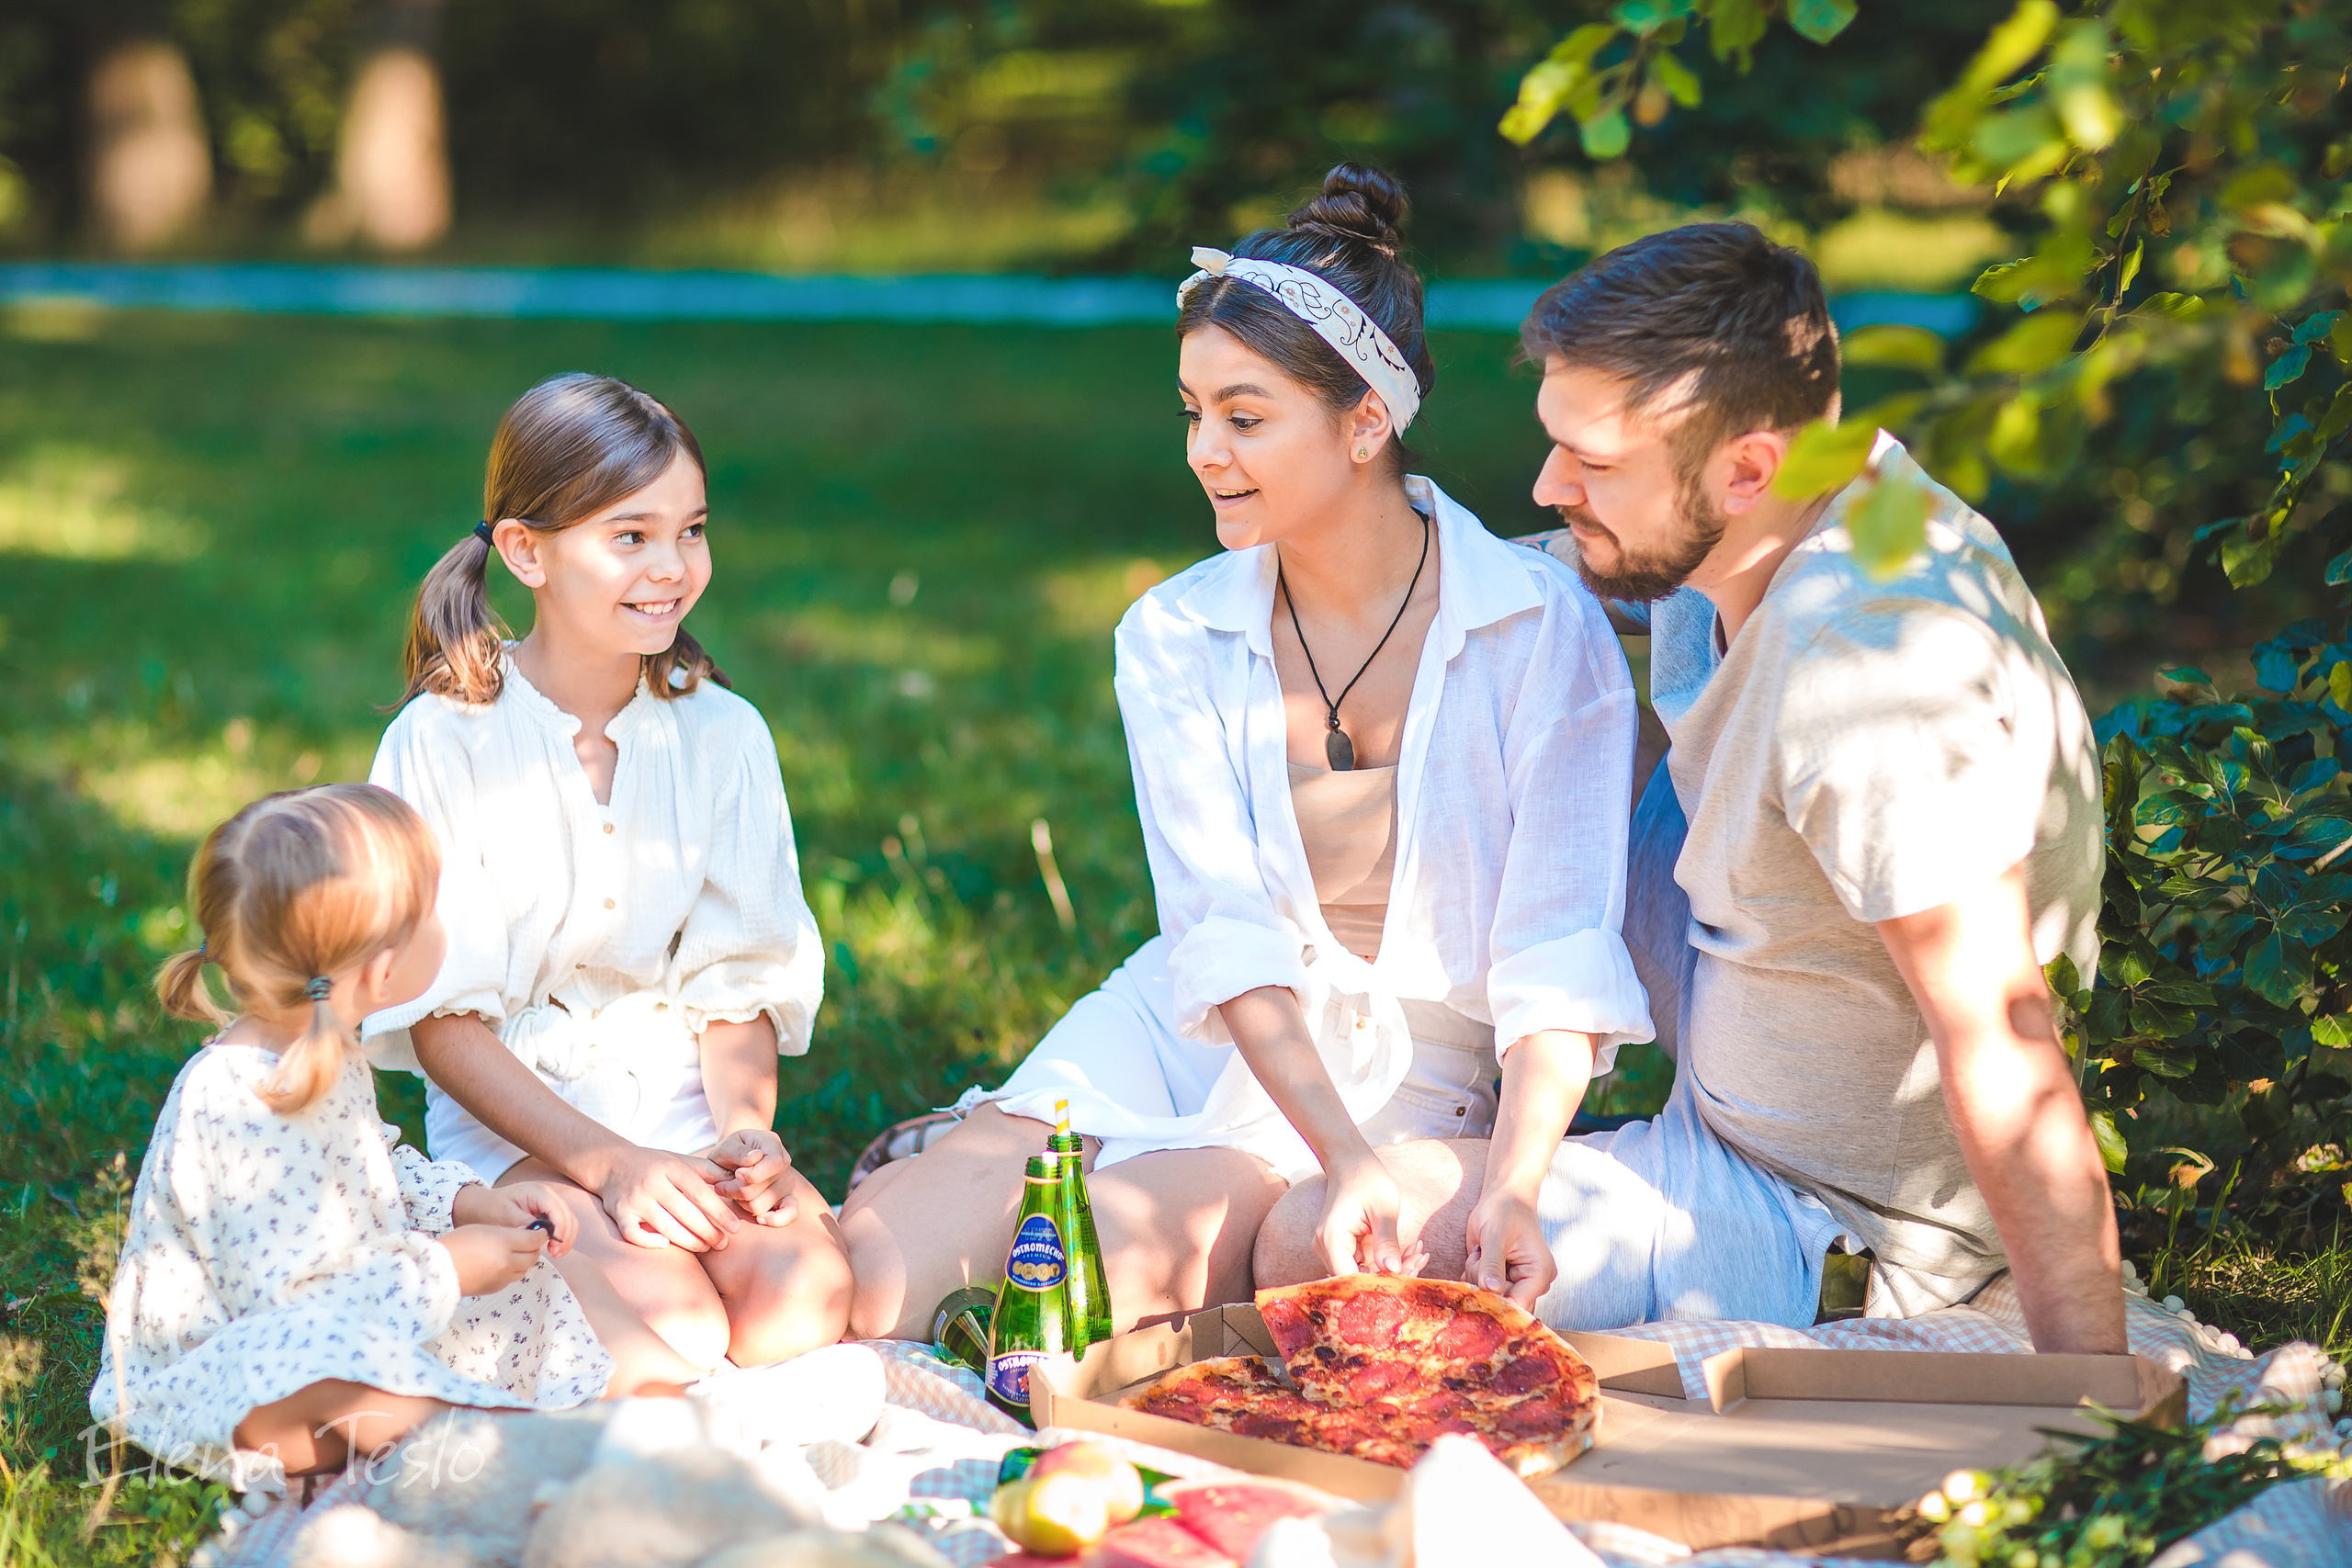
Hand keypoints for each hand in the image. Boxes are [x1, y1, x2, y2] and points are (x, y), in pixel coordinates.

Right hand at [439, 1223, 546, 1294]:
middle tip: (527, 1241)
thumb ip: (505, 1232)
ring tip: (513, 1253)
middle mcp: (507, 1262)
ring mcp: (502, 1277)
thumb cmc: (456, 1244)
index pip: (534, 1239)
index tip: (539, 1230)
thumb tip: (523, 1234)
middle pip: (533, 1256)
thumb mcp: (482, 1229)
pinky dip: (512, 1271)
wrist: (437, 1271)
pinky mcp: (495, 1288)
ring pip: (525, 1269)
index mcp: (504, 1243)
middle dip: (533, 1248)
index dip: (540, 1234)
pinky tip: (501, 1264)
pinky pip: (512, 1278)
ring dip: (524, 1260)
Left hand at [451, 1181, 578, 1256]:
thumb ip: (524, 1223)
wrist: (483, 1206)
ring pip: (569, 1220)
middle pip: (568, 1215)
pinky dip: (562, 1237)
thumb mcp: (505, 1215)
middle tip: (556, 1253)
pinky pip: (562, 1224)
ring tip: (556, 1253)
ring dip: (567, 1237)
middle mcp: (548, 1195)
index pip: (558, 1210)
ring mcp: (549, 1203)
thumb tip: (541, 1234)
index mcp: (538, 1192)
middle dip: (566, 1236)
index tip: (554, 1247)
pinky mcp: (548, 1213)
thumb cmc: (491, 1208)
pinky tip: (554, 1248)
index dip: (561, 1229)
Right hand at [595, 1145, 740, 1251]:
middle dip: (708, 1232)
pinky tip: (665, 1245)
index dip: (720, 1213)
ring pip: (664, 1227)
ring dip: (688, 1242)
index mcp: (671, 1168)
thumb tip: (739, 1181)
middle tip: (723, 1244)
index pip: (700, 1194)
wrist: (612, 1163)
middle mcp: (652, 1183)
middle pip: (685, 1213)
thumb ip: (709, 1171)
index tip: (735, 1228)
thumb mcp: (681, 1161)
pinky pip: (633, 1234)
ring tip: (705, 1248)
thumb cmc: (655, 1165)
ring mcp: (635, 1199)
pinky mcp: (619, 1213)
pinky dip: (649, 1242)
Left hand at [704, 1130, 798, 1225]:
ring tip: (734, 1193)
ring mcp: (787, 1182)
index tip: (736, 1174)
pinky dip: (775, 1219)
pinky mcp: (787, 1198)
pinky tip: (760, 1218)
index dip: (752, 1175)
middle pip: (760, 1190)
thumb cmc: (729, 1151)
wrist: (736, 1157)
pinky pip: (789, 1213)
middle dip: (735, 1191)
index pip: (774, 1164)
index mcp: (773, 1145)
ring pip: (761, 1206)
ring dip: (741, 1203)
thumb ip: (736, 1151)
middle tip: (722, 1186)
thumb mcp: (726, 1145)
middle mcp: (785, 1164)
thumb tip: (754, 1158)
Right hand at [1316, 1150, 1426, 1278]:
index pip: (1352, 1279)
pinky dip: (1382, 1261)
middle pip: (1356, 1279)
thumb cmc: (1367, 1179)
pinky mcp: (1339, 1247)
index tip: (1408, 1272)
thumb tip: (1394, 1271)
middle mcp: (1325, 1248)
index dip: (1379, 1283)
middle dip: (1390, 1275)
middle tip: (1419, 1259)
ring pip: (1360, 1273)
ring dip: (1389, 1268)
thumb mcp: (1384, 1210)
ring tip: (1416, 1253)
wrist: (1351, 1162)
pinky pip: (1360, 1264)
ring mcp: (1329, 1248)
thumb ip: (1386, 1242)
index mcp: (1332, 1239)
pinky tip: (1405, 1251)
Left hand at [1462, 1187, 1555, 1309]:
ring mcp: (1517, 1280)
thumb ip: (1493, 1263)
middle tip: (1480, 1258)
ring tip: (1481, 1252)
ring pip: (1491, 1296)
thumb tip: (1491, 1290)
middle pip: (1504, 1303)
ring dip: (1477, 1277)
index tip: (1476, 1290)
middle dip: (1484, 1285)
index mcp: (1538, 1273)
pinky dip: (1475, 1275)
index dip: (1496, 1303)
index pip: (1518, 1304)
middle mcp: (1531, 1282)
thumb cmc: (1504, 1209)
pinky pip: (1484, 1288)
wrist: (1503, 1196)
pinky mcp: (1503, 1276)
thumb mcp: (1496, 1235)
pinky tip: (1478, 1256)